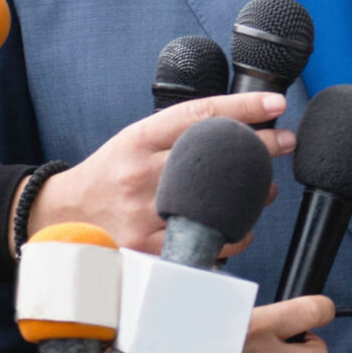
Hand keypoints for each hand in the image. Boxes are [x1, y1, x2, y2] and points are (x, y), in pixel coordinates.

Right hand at [10, 93, 294, 256]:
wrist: (67, 215)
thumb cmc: (113, 173)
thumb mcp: (137, 139)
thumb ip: (179, 132)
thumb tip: (238, 124)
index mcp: (139, 140)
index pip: (199, 116)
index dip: (243, 107)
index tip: (275, 104)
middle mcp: (141, 174)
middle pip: (214, 156)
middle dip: (260, 147)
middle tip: (284, 141)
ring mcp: (144, 213)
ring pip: (217, 202)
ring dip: (253, 194)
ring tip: (264, 187)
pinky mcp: (149, 248)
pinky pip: (208, 240)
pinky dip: (234, 232)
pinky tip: (241, 223)